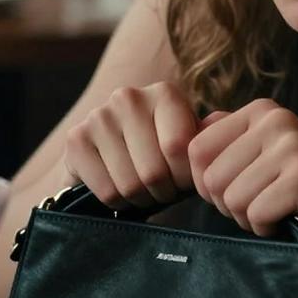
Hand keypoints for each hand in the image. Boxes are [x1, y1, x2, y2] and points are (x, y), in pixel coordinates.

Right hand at [64, 82, 198, 208]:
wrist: (111, 158)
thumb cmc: (162, 153)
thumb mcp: (190, 141)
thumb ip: (209, 135)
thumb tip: (222, 120)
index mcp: (165, 93)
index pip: (180, 149)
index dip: (185, 180)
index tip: (184, 183)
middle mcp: (128, 97)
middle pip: (154, 172)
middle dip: (163, 193)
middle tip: (162, 191)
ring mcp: (98, 116)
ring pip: (130, 185)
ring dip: (141, 200)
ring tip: (143, 191)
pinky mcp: (75, 139)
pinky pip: (107, 192)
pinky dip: (117, 203)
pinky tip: (120, 190)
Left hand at [188, 98, 297, 244]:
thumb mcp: (272, 156)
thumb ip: (232, 139)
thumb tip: (193, 126)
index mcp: (261, 110)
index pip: (194, 150)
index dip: (208, 185)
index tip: (241, 193)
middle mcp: (275, 119)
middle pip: (208, 178)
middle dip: (229, 206)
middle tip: (266, 207)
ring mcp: (291, 145)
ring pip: (230, 198)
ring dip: (250, 219)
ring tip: (281, 213)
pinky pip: (255, 213)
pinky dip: (268, 229)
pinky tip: (292, 222)